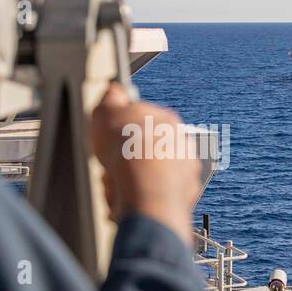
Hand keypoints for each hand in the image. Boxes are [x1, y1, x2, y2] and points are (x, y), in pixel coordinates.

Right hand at [90, 84, 200, 247]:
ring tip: (118, 186)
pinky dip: (144, 200)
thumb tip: (115, 90)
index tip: (109, 140)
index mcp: (167, 121)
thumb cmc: (127, 151)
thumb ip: (110, 98)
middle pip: (148, 150)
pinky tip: (129, 200)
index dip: (121, 132)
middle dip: (127, 159)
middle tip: (112, 166)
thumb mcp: (106, 112)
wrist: (146, 192)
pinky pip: (158, 198)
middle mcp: (182, 145)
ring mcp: (186, 173)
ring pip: (153, 176)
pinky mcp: (184, 198)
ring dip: (133, 180)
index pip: (143, 121)